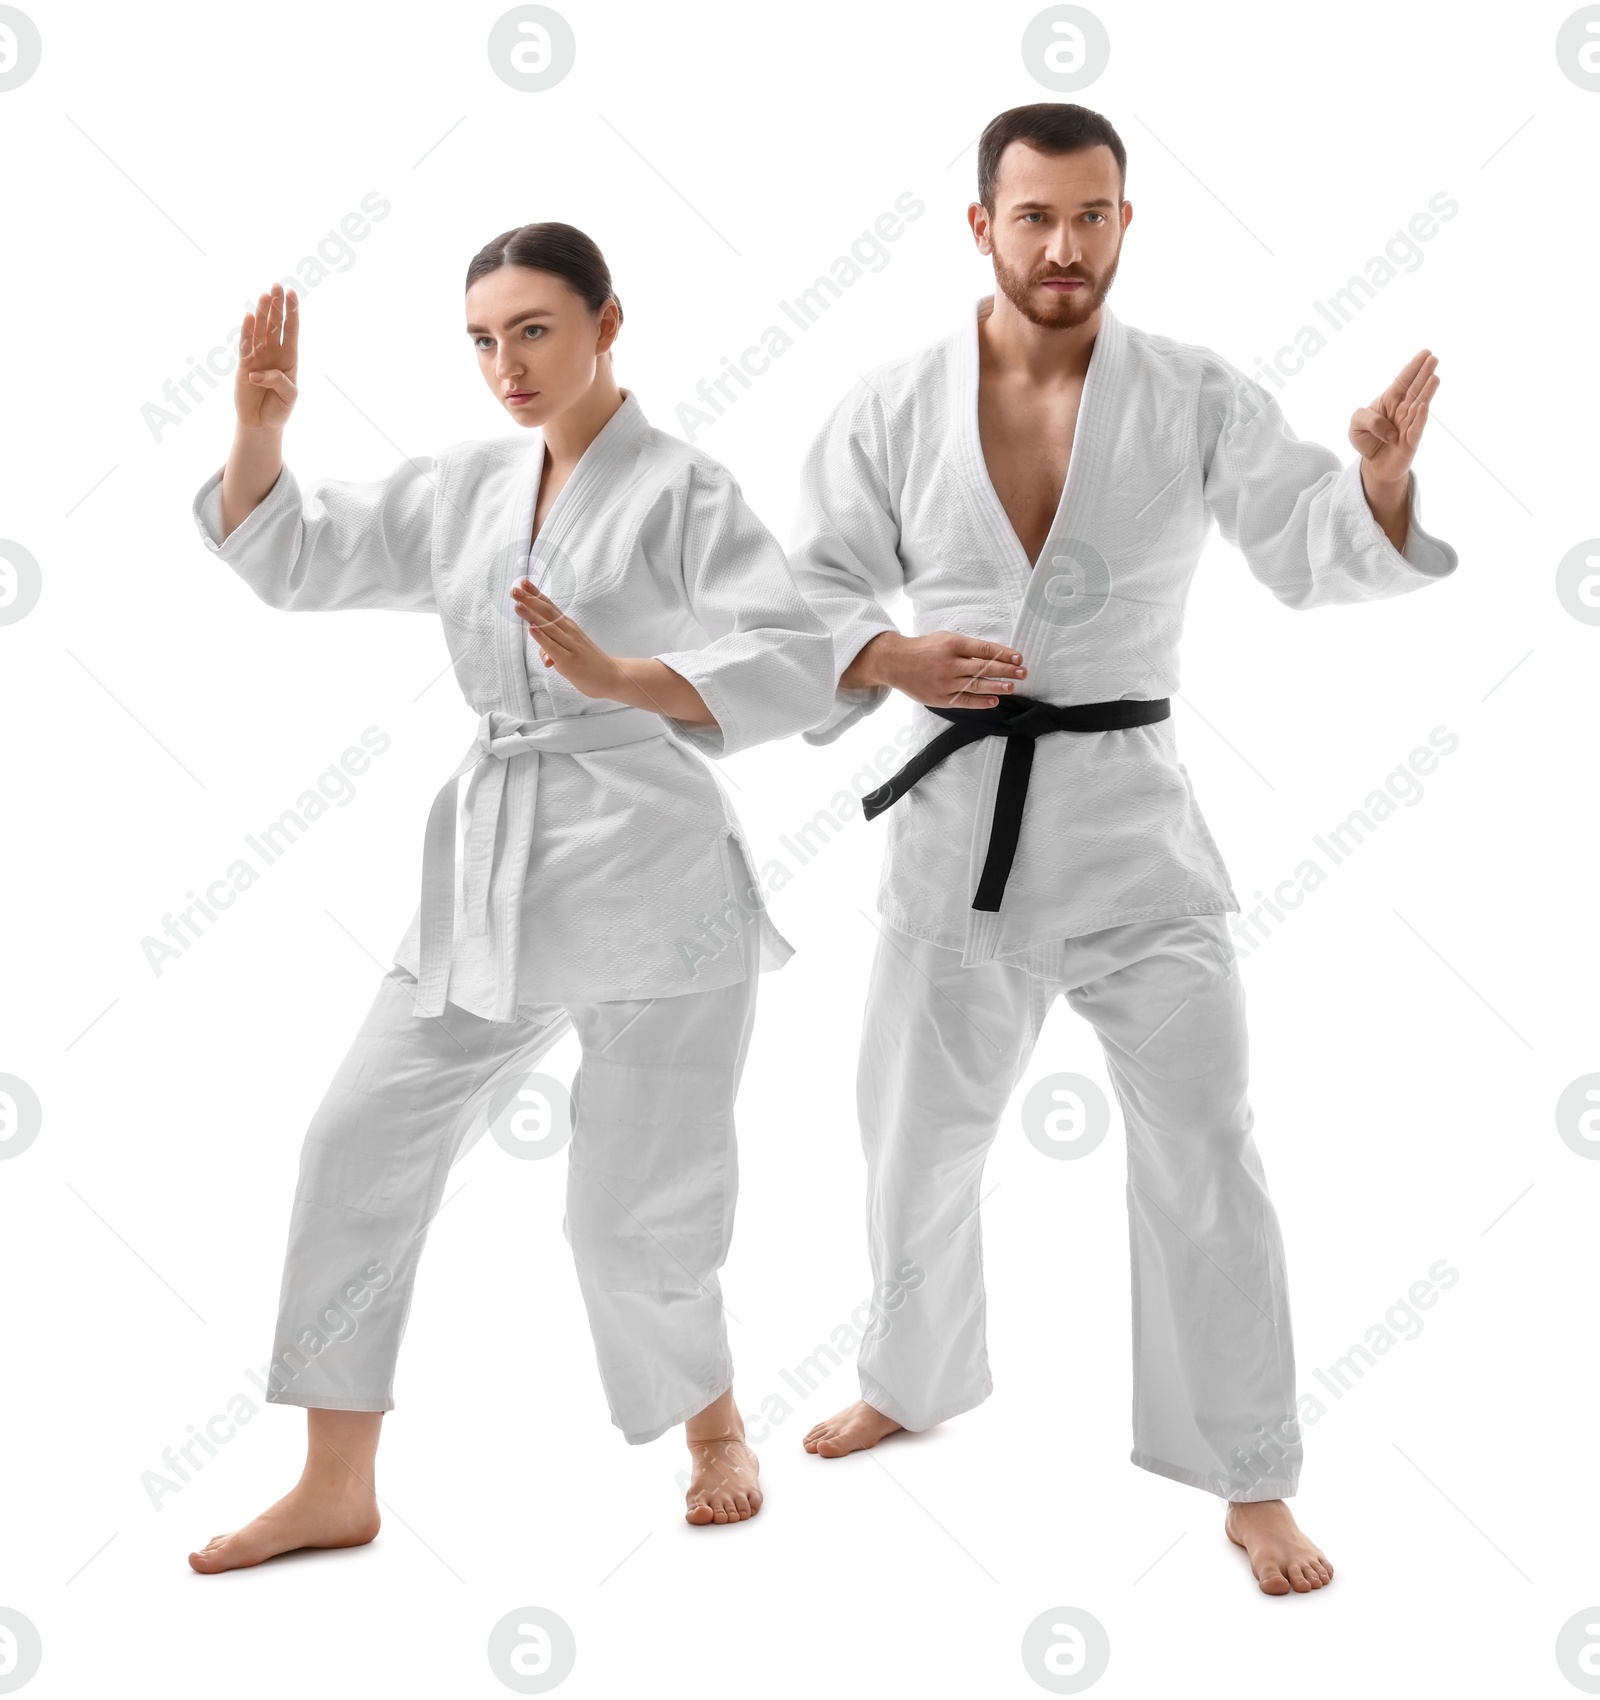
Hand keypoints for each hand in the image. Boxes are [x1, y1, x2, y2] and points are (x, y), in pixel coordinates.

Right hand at [235, 283, 298, 431]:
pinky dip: (247, 332)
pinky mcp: (243, 365)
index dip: (292, 312)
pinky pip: (245, 346)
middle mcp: (273, 353)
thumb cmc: (279, 410)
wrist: (261, 423)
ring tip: (265, 295)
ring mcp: (258, 357)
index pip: (291, 330)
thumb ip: (279, 382)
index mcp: (289, 358)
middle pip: (275, 325)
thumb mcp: (289, 398)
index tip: (292, 293)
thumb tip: (258, 374)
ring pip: (260, 331)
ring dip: (262, 313)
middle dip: (276, 306)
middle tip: (277, 286)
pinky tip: (249, 317)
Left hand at [510, 580, 629, 700]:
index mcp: (569, 627)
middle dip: (530, 601)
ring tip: (517, 604)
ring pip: (548, 627)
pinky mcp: (568, 661)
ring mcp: (570, 645)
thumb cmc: (591, 663)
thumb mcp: (570, 653)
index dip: (536, 595)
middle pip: (547, 613)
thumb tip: (545, 657)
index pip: (550, 607)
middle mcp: (569, 632)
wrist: (614, 677)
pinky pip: (553, 647)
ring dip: (532, 614)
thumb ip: (554, 651)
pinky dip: (542, 637)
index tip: (523, 583)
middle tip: (514, 589)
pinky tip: (532, 628)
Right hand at [844, 630, 1026, 709]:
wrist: (896, 663)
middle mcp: (950, 664)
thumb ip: (966, 647)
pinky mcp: (941, 698)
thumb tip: (994, 654)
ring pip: (977, 685)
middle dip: (1006, 670)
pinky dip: (981, 702)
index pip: (984, 650)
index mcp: (953, 645)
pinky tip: (995, 700)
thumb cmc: (924, 649)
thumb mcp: (945, 638)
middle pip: (984, 667)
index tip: (1018, 657)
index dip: (1004, 654)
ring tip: (1013, 686)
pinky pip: (965, 701)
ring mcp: (946, 682)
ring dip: (997, 686)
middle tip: (1023, 672)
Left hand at [1349, 349, 1437, 487]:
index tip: (1426, 353)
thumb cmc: (1367, 439)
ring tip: (1434, 378)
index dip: (1413, 367)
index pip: (1403, 381)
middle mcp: (1403, 410)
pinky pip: (1415, 429)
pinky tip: (1424, 406)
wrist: (1373, 464)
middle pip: (1414, 390)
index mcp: (1390, 400)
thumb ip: (1367, 419)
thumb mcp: (1356, 424)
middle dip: (1423, 374)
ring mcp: (1409, 425)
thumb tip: (1390, 430)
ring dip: (1426, 393)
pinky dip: (1419, 418)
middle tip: (1434, 359)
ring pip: (1418, 406)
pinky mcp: (1410, 442)